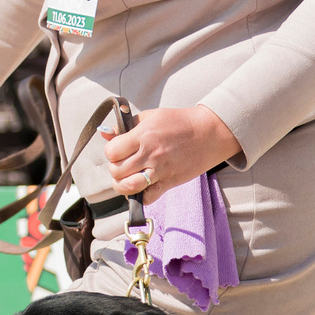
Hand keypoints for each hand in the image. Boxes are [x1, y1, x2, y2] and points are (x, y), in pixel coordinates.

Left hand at [101, 105, 240, 204]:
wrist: (209, 133)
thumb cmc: (180, 122)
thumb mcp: (151, 116)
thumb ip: (127, 125)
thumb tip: (105, 133)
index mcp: (143, 135)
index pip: (112, 152)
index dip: (111, 152)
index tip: (118, 150)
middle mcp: (150, 154)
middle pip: (117, 171)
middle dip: (115, 169)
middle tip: (123, 164)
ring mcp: (160, 170)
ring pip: (128, 187)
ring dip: (122, 186)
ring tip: (127, 180)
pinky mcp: (170, 182)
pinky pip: (148, 197)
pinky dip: (141, 196)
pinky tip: (142, 187)